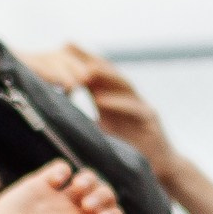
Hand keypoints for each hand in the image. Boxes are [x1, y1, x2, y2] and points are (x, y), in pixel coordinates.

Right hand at [0, 161, 124, 213]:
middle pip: (104, 195)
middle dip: (103, 195)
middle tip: (87, 205)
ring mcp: (57, 198)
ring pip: (88, 178)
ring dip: (90, 179)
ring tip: (78, 189)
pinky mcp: (40, 184)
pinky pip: (61, 167)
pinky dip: (63, 169)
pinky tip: (55, 182)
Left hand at [20, 43, 212, 213]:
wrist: (159, 167)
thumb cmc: (127, 151)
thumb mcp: (100, 134)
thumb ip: (82, 123)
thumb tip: (53, 119)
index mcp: (113, 99)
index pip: (96, 75)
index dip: (80, 59)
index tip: (61, 46)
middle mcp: (127, 98)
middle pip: (108, 72)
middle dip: (88, 58)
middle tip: (68, 46)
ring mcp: (140, 106)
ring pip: (123, 84)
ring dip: (104, 76)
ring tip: (84, 70)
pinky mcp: (150, 119)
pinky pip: (133, 108)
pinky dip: (117, 103)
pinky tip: (101, 100)